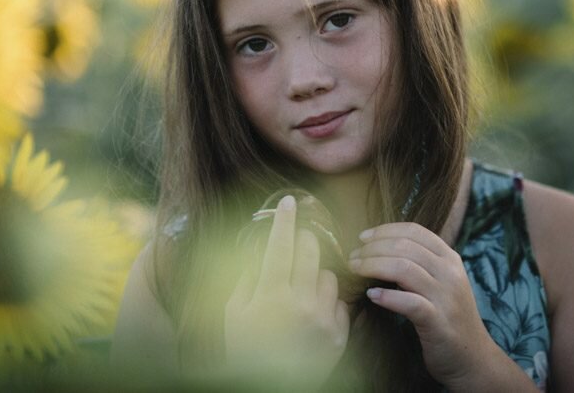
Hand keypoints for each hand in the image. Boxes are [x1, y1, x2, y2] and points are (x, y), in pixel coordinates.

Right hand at [225, 195, 349, 389]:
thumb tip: (261, 250)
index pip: (281, 245)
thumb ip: (247, 277)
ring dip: (316, 275)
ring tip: (301, 289)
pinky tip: (313, 312)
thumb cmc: (243, 350)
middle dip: (304, 241)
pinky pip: (340, 303)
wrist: (265, 392)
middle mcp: (301, 305)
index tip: (289, 201)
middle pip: (311, 252)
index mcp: (271, 296)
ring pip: (329, 276)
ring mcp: (323, 321)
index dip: (285, 220)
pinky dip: (328, 302)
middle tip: (296, 243)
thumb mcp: (233, 313)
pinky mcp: (339, 336)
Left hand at [348, 222, 500, 389]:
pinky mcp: (438, 321)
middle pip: (404, 247)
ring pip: (404, 268)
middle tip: (353, 256)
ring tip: (355, 270)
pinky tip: (371, 295)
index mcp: (450, 259)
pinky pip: (409, 302)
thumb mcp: (440, 283)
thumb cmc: (448, 318)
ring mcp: (446, 297)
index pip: (414, 231)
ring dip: (373, 266)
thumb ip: (420, 265)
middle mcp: (450, 273)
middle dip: (372, 248)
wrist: (473, 358)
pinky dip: (387, 296)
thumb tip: (381, 250)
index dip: (385, 230)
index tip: (363, 237)